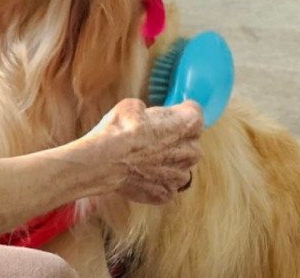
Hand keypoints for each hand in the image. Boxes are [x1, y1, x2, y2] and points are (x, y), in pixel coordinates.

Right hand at [84, 98, 203, 204]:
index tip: (171, 113)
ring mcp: (180, 176)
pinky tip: (137, 173)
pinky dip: (154, 180)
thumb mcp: (131, 106)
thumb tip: (144, 117)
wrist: (105, 161)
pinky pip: (164, 184)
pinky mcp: (167, 194)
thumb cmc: (120, 129)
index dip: (180, 111)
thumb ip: (147, 112)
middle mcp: (192, 151)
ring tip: (142, 158)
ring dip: (165, 162)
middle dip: (174, 139)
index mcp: (188, 124)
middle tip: (151, 137)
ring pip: (178, 166)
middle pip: (189, 142)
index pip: (195, 113)